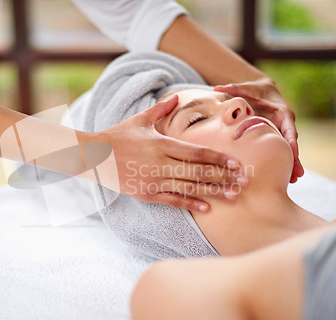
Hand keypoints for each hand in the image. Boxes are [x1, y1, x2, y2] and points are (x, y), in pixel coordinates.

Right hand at [95, 94, 247, 211]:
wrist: (92, 156)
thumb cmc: (116, 135)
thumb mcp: (139, 120)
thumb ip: (161, 109)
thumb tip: (177, 96)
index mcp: (161, 143)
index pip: (196, 152)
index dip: (219, 158)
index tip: (237, 163)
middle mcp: (160, 162)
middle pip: (198, 171)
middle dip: (224, 176)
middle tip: (244, 182)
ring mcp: (153, 180)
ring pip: (189, 187)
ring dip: (213, 192)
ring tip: (232, 196)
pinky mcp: (145, 193)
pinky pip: (171, 200)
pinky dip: (189, 203)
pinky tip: (206, 208)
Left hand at [214, 78, 304, 182]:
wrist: (261, 91)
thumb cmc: (253, 90)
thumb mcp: (245, 88)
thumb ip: (233, 89)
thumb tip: (217, 87)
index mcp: (282, 112)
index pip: (289, 127)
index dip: (291, 139)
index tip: (292, 151)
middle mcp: (285, 124)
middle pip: (292, 143)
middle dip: (295, 158)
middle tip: (297, 174)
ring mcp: (282, 132)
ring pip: (288, 151)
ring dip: (291, 165)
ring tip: (292, 181)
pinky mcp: (276, 138)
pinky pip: (280, 152)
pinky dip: (283, 163)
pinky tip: (284, 178)